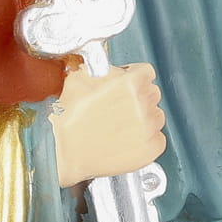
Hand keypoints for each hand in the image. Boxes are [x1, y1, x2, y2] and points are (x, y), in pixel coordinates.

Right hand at [50, 63, 166, 187]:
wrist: (64, 152)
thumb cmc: (68, 119)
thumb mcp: (79, 79)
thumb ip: (104, 69)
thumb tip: (114, 70)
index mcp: (131, 83)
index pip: (146, 72)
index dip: (135, 77)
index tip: (129, 83)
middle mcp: (144, 104)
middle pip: (152, 93)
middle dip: (138, 98)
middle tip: (119, 107)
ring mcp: (149, 128)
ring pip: (156, 116)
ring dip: (143, 118)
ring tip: (120, 126)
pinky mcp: (151, 148)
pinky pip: (157, 139)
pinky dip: (145, 140)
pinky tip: (125, 140)